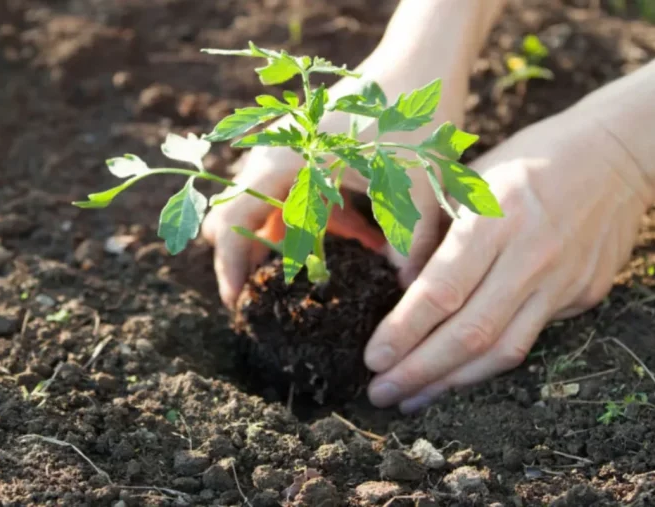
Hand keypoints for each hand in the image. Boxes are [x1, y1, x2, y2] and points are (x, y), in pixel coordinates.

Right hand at [202, 44, 470, 306]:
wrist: (425, 59)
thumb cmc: (413, 117)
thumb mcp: (413, 187)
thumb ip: (409, 246)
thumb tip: (409, 299)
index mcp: (285, 160)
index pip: (233, 222)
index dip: (229, 268)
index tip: (236, 306)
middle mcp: (278, 154)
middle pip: (244, 217)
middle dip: (259, 259)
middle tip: (279, 297)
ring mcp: (293, 150)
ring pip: (275, 208)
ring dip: (298, 240)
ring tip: (335, 266)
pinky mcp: (314, 149)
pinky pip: (303, 194)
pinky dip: (323, 220)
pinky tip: (366, 235)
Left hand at [363, 110, 654, 412]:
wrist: (617, 155)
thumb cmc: (530, 158)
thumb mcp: (471, 175)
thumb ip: (432, 229)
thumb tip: (403, 285)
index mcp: (495, 217)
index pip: (442, 290)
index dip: (404, 331)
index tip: (374, 358)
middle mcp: (531, 255)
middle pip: (470, 332)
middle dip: (419, 371)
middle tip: (381, 393)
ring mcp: (563, 281)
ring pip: (503, 350)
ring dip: (453, 382)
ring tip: (414, 398)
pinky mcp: (584, 296)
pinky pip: (529, 339)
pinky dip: (489, 362)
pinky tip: (460, 373)